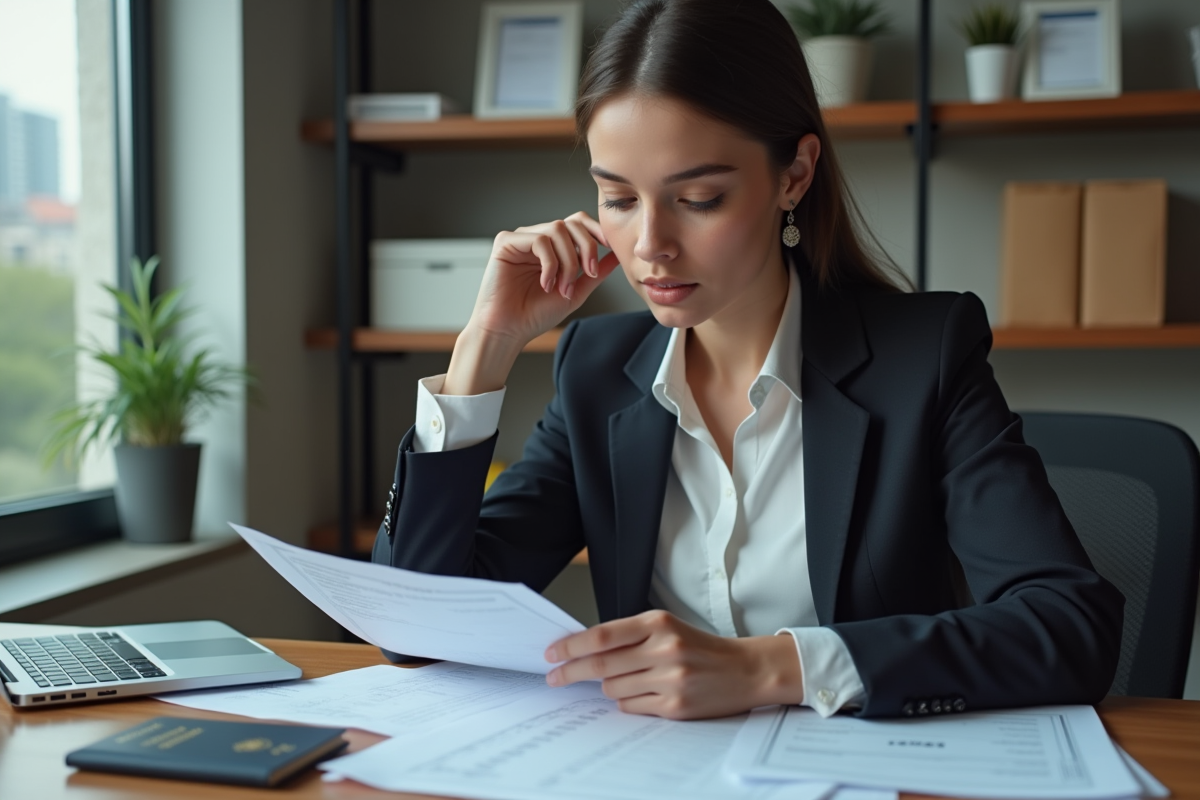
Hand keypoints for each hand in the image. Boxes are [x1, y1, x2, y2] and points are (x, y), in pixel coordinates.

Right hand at [442, 212, 620, 395]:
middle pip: (571, 222)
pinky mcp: (505, 242)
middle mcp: (536, 239)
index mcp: (552, 248)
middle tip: (590, 272)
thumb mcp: (575, 292)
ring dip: (568, 260)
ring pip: (557, 230)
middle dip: (586, 247)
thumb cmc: (535, 315)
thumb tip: (617, 255)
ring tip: (562, 287)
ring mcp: (521, 239)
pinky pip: (538, 239)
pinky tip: (545, 284)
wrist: (508, 331)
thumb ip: (595, 273)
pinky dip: (549, 263)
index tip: (611, 247)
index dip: (596, 231)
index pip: (578, 224)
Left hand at [544, 610, 803, 719]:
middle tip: (554, 676)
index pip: (602, 635)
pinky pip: (631, 707)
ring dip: (608, 686)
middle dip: (571, 671)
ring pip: (613, 688)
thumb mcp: (667, 628)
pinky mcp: (675, 705)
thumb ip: (630, 636)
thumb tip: (585, 650)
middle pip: (601, 664)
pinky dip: (628, 702)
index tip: (552, 653)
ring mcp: (670, 679)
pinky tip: (643, 693)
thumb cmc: (702, 648)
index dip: (571, 646)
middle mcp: (664, 649)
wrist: (746, 670)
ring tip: (627, 680)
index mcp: (659, 623)